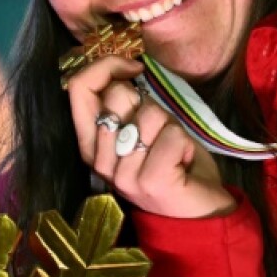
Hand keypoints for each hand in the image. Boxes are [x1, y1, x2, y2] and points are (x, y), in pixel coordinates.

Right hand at [66, 56, 235, 218]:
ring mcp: (122, 175)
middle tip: (159, 134)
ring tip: (171, 151)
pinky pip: (172, 134)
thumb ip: (124, 104)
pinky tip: (182, 162)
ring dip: (171, 127)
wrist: (199, 210)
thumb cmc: (171, 162)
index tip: (133, 68)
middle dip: (148, 103)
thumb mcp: (142, 127)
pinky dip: (185, 142)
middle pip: (117, 95)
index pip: (77, 88)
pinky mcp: (150, 181)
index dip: (105, 66)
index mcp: (90, 145)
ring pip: (150, 113)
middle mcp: (99, 162)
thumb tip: (123, 68)